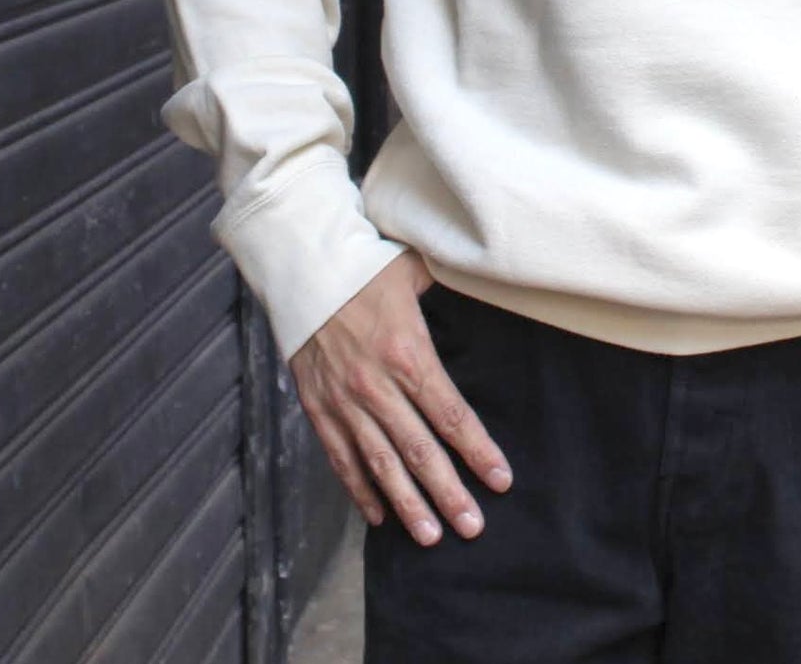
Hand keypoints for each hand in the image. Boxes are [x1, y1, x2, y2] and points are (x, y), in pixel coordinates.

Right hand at [291, 251, 512, 545]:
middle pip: (420, 450)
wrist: (300, 266)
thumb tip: (484, 275)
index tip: (500, 479)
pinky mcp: (317, 407)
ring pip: (381, 464)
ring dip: (408, 505)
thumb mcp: (414, 270)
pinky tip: (380, 515)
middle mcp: (376, 385)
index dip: (478, 450)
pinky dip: (360, 489)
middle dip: (449, 493)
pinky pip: (342, 458)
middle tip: (473, 527)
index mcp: (408, 352)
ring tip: (431, 536)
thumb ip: (449, 285)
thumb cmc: (364, 264)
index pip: (451, 414)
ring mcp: (344, 401)